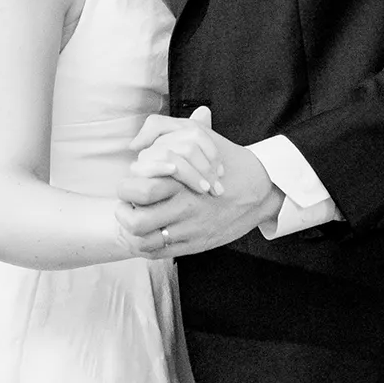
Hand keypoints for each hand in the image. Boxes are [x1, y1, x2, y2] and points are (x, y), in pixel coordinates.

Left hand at [115, 121, 280, 257]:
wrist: (260, 189)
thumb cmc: (226, 159)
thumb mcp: (198, 135)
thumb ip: (162, 130)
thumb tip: (135, 144)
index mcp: (182, 181)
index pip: (141, 190)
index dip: (127, 188)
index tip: (129, 184)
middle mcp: (185, 206)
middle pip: (138, 221)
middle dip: (123, 213)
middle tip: (125, 205)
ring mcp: (190, 228)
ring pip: (145, 241)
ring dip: (132, 232)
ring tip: (133, 220)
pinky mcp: (196, 244)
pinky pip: (160, 252)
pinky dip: (145, 246)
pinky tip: (146, 234)